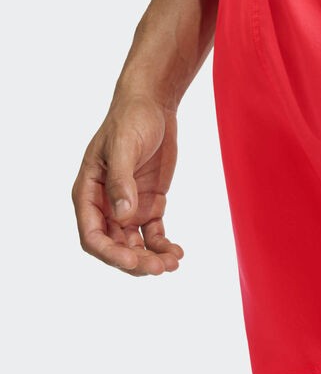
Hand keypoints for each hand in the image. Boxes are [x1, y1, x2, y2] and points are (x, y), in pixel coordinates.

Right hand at [72, 91, 183, 274]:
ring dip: (151, 257)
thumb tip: (123, 215)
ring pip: (135, 244)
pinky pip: (154, 233)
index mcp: (88, 193)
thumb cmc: (130, 120)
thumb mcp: (123, 146)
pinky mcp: (151, 203)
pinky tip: (178, 253)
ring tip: (173, 264)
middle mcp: (106, 205)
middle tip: (160, 269)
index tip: (133, 262)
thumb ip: (121, 181)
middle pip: (115, 245)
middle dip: (136, 261)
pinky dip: (163, 245)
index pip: (92, 235)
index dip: (110, 253)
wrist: (153, 105)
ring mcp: (129, 206)